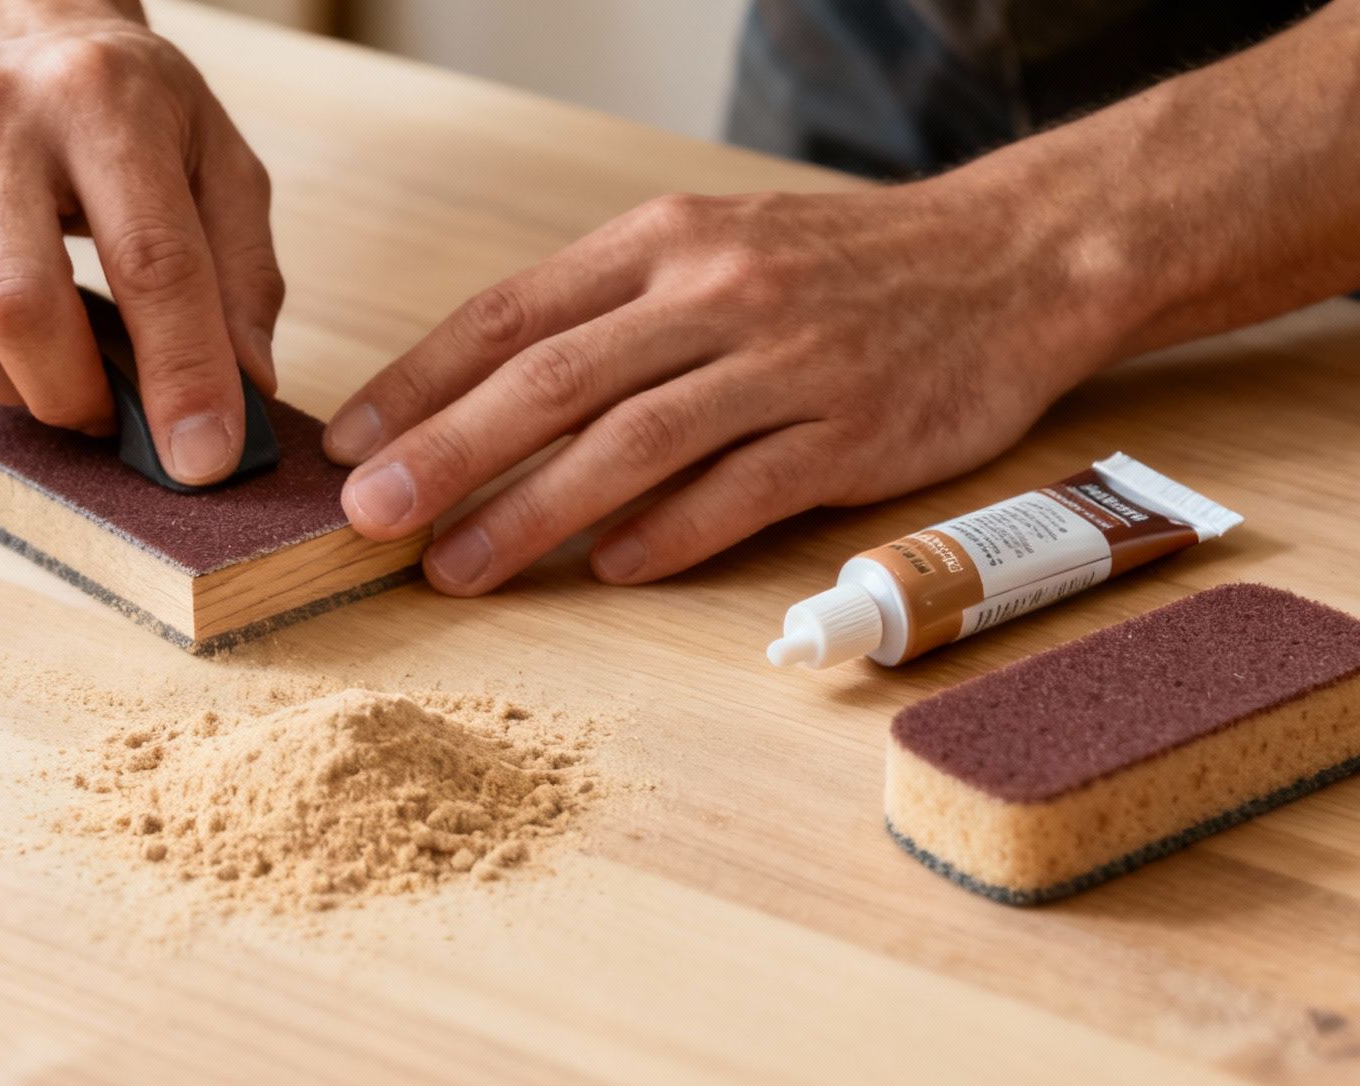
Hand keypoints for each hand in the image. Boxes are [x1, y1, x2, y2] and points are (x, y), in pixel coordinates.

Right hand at [0, 0, 282, 484]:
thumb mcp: (216, 157)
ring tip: (65, 374)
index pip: (150, 262)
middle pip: (18, 308)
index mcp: (102, 99)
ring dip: (18, 392)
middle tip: (118, 417)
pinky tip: (5, 338)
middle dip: (78, 398)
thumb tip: (246, 391)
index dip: (182, 376)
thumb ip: (243, 274)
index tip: (204, 457)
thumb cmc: (121, 102)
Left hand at [321, 182, 1132, 592]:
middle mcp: (716, 293)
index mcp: (664, 240)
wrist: (1008, 262)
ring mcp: (787, 364)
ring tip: (457, 567)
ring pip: (633, 444)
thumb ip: (608, 316)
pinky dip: (667, 534)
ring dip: (532, 514)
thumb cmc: (836, 268)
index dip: (420, 381)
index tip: (351, 442)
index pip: (513, 313)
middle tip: (367, 516)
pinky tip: (608, 571)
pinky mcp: (853, 433)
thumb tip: (481, 403)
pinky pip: (741, 492)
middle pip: (554, 381)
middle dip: (446, 454)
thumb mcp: (713, 249)